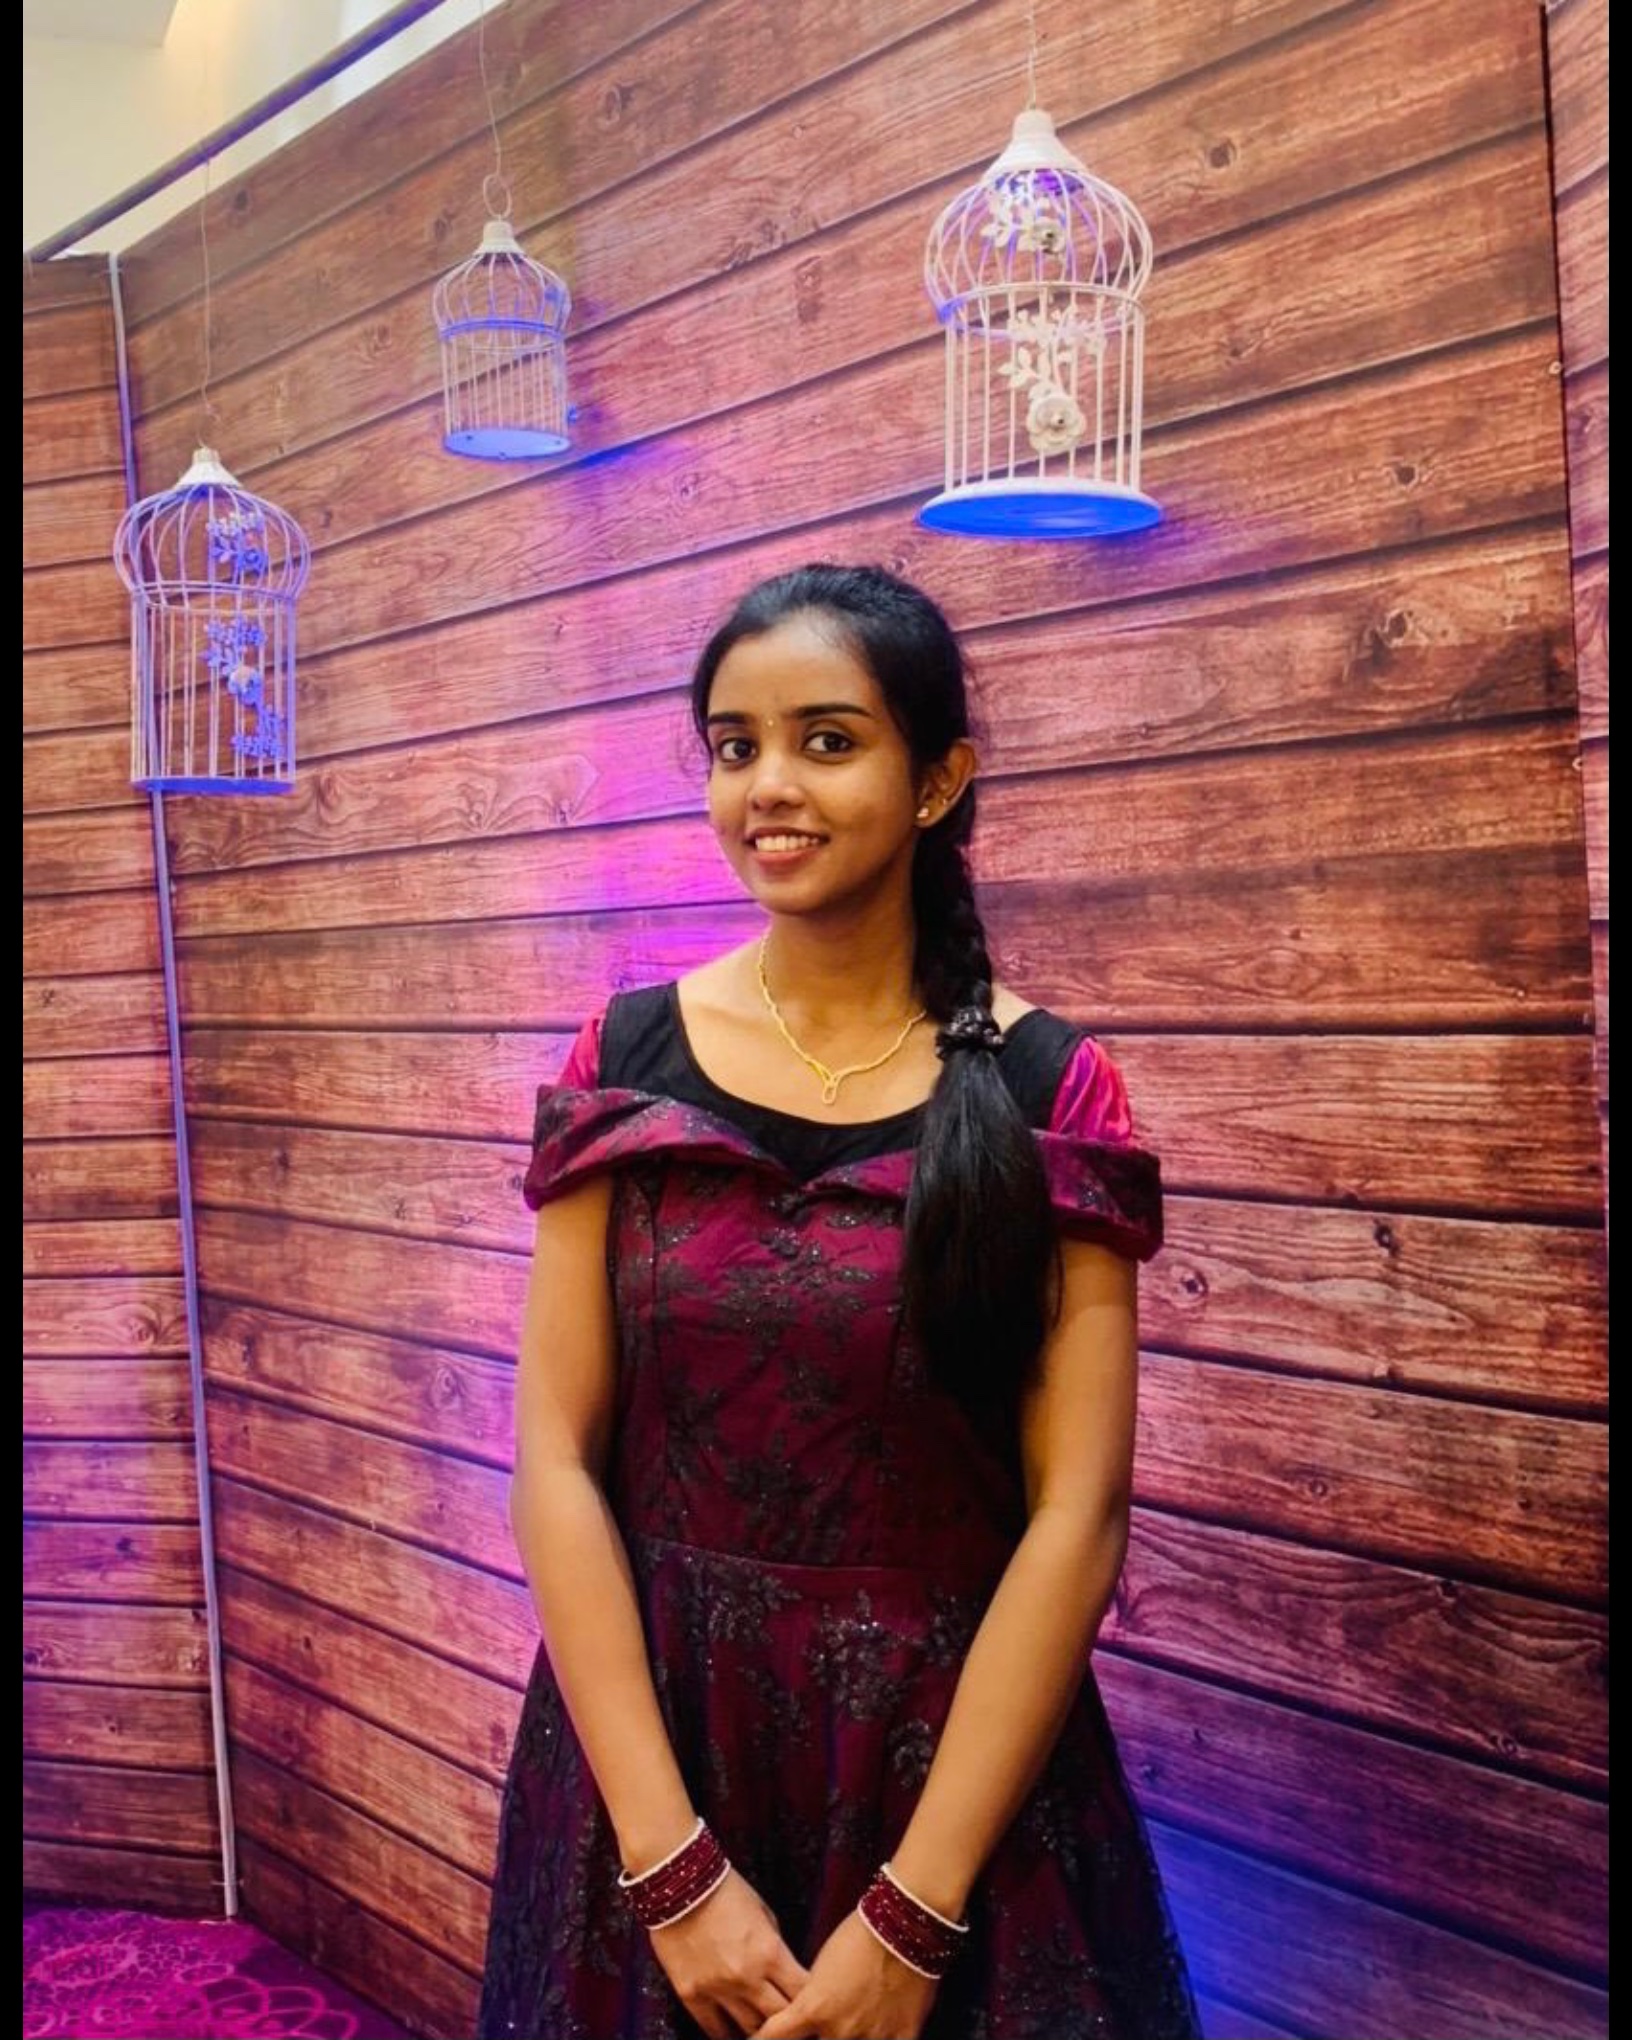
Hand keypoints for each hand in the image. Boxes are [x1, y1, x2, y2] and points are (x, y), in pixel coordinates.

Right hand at [645, 1865, 810, 2039]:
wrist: (679, 1883)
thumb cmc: (726, 1891)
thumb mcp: (763, 1912)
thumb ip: (775, 1946)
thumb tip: (785, 1973)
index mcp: (770, 1952)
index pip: (802, 1993)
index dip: (810, 2001)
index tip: (812, 2004)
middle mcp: (747, 1977)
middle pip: (780, 2018)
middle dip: (790, 2021)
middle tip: (792, 2022)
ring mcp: (717, 1989)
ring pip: (750, 2030)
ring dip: (760, 2031)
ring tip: (764, 2030)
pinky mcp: (691, 1995)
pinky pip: (714, 2030)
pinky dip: (728, 2035)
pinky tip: (735, 2034)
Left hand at [749, 1909, 939, 2038]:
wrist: (904, 1924)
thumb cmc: (859, 1935)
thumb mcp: (821, 1965)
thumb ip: (810, 1998)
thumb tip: (804, 2018)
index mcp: (813, 2009)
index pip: (773, 2038)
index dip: (760, 2039)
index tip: (758, 2037)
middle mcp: (838, 2032)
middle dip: (807, 2039)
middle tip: (809, 2029)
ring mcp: (871, 2038)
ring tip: (844, 2027)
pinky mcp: (902, 2038)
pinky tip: (874, 2034)